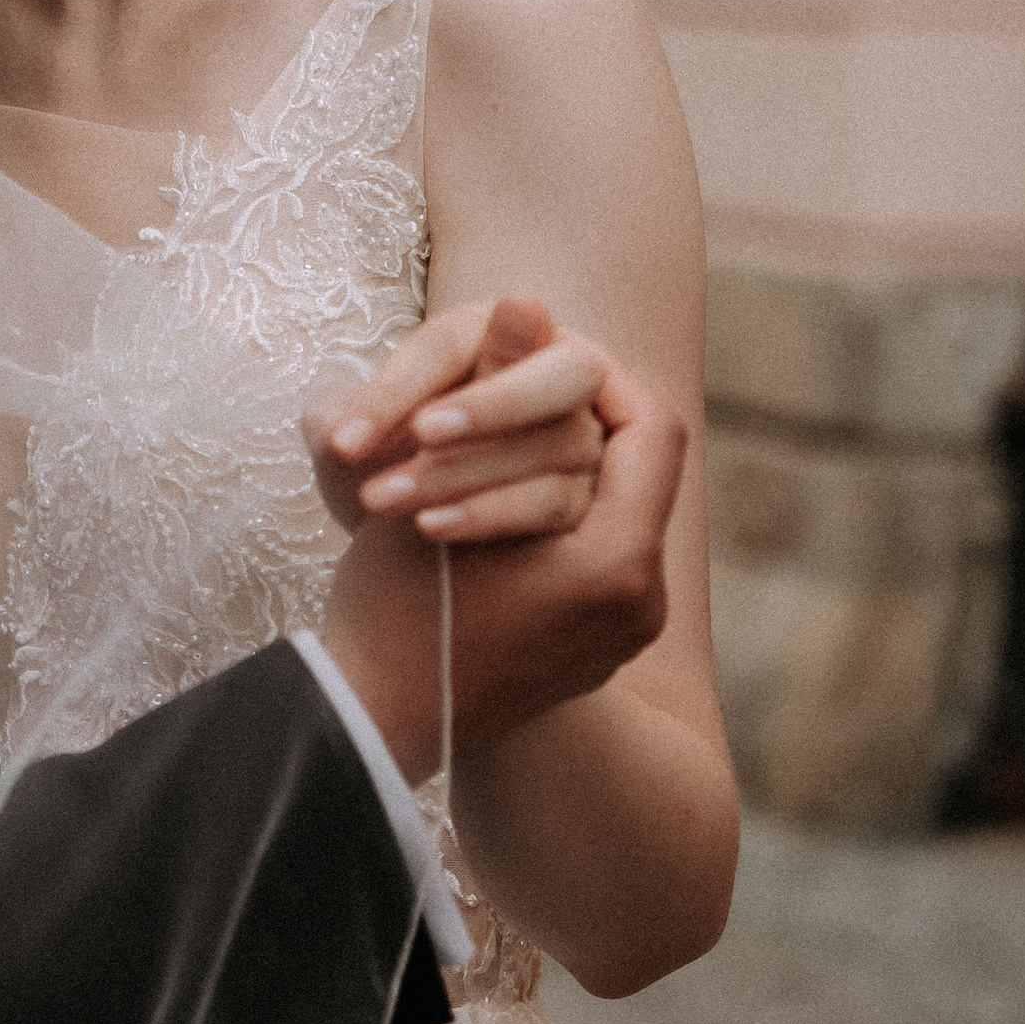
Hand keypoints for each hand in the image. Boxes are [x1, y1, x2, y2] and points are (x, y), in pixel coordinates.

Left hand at [306, 294, 605, 548]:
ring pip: (558, 443)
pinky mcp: (585, 494)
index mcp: (489, 329)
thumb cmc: (378, 451)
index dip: (395, 392)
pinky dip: (489, 513)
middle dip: (492, 404)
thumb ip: (356, 411)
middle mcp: (553, 369)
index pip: (450, 348)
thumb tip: (344, 417)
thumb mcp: (353, 427)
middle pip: (564, 373)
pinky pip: (554, 501)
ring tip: (384, 501)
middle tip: (422, 435)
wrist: (403, 508)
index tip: (342, 442)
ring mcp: (581, 433)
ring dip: (468, 471)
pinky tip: (429, 526)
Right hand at [309, 306, 681, 780]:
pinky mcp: (591, 652)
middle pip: (639, 473)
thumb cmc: (391, 610)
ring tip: (504, 443)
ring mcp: (619, 635)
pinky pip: (597, 558)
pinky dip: (554, 518)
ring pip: (615, 514)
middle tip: (526, 391)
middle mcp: (637, 604)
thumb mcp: (435, 480)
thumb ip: (495, 389)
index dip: (605, 379)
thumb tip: (529, 295)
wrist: (370, 728)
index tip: (547, 357)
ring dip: (563, 470)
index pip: (655, 431)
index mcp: (617, 565)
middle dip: (581, 423)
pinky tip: (497, 499)